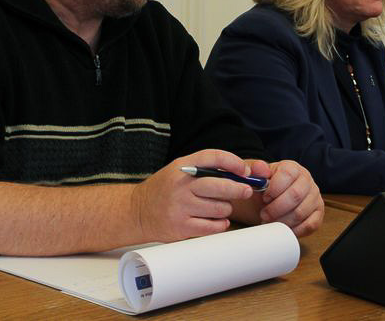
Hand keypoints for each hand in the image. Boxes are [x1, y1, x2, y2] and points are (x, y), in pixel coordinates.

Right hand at [130, 149, 254, 242]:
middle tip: (246, 191)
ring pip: (220, 208)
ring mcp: (181, 206)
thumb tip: (240, 174)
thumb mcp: (179, 170)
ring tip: (221, 208)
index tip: (244, 170)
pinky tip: (218, 220)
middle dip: (239, 189)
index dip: (233, 162)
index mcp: (182, 167)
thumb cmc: (165, 189)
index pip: (213, 157)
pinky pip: (213, 226)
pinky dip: (220, 224)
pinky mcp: (182, 227)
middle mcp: (181, 185)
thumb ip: (205, 169)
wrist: (137, 211)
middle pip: (220, 186)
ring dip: (226, 209)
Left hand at [250, 159, 323, 236]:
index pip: (287, 174)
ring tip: (271, 222)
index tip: (264, 198)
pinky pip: (309, 225)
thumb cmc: (268, 188)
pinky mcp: (318, 213)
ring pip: (300, 212)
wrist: (274, 199)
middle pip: (295, 195)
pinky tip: (283, 229)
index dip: (274, 189)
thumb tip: (258, 167)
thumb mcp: (260, 178)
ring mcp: (315, 197)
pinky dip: (294, 230)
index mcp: (293, 168)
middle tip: (264, 215)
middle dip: (276, 209)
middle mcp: (307, 180)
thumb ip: (258, 172)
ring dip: (282, 221)